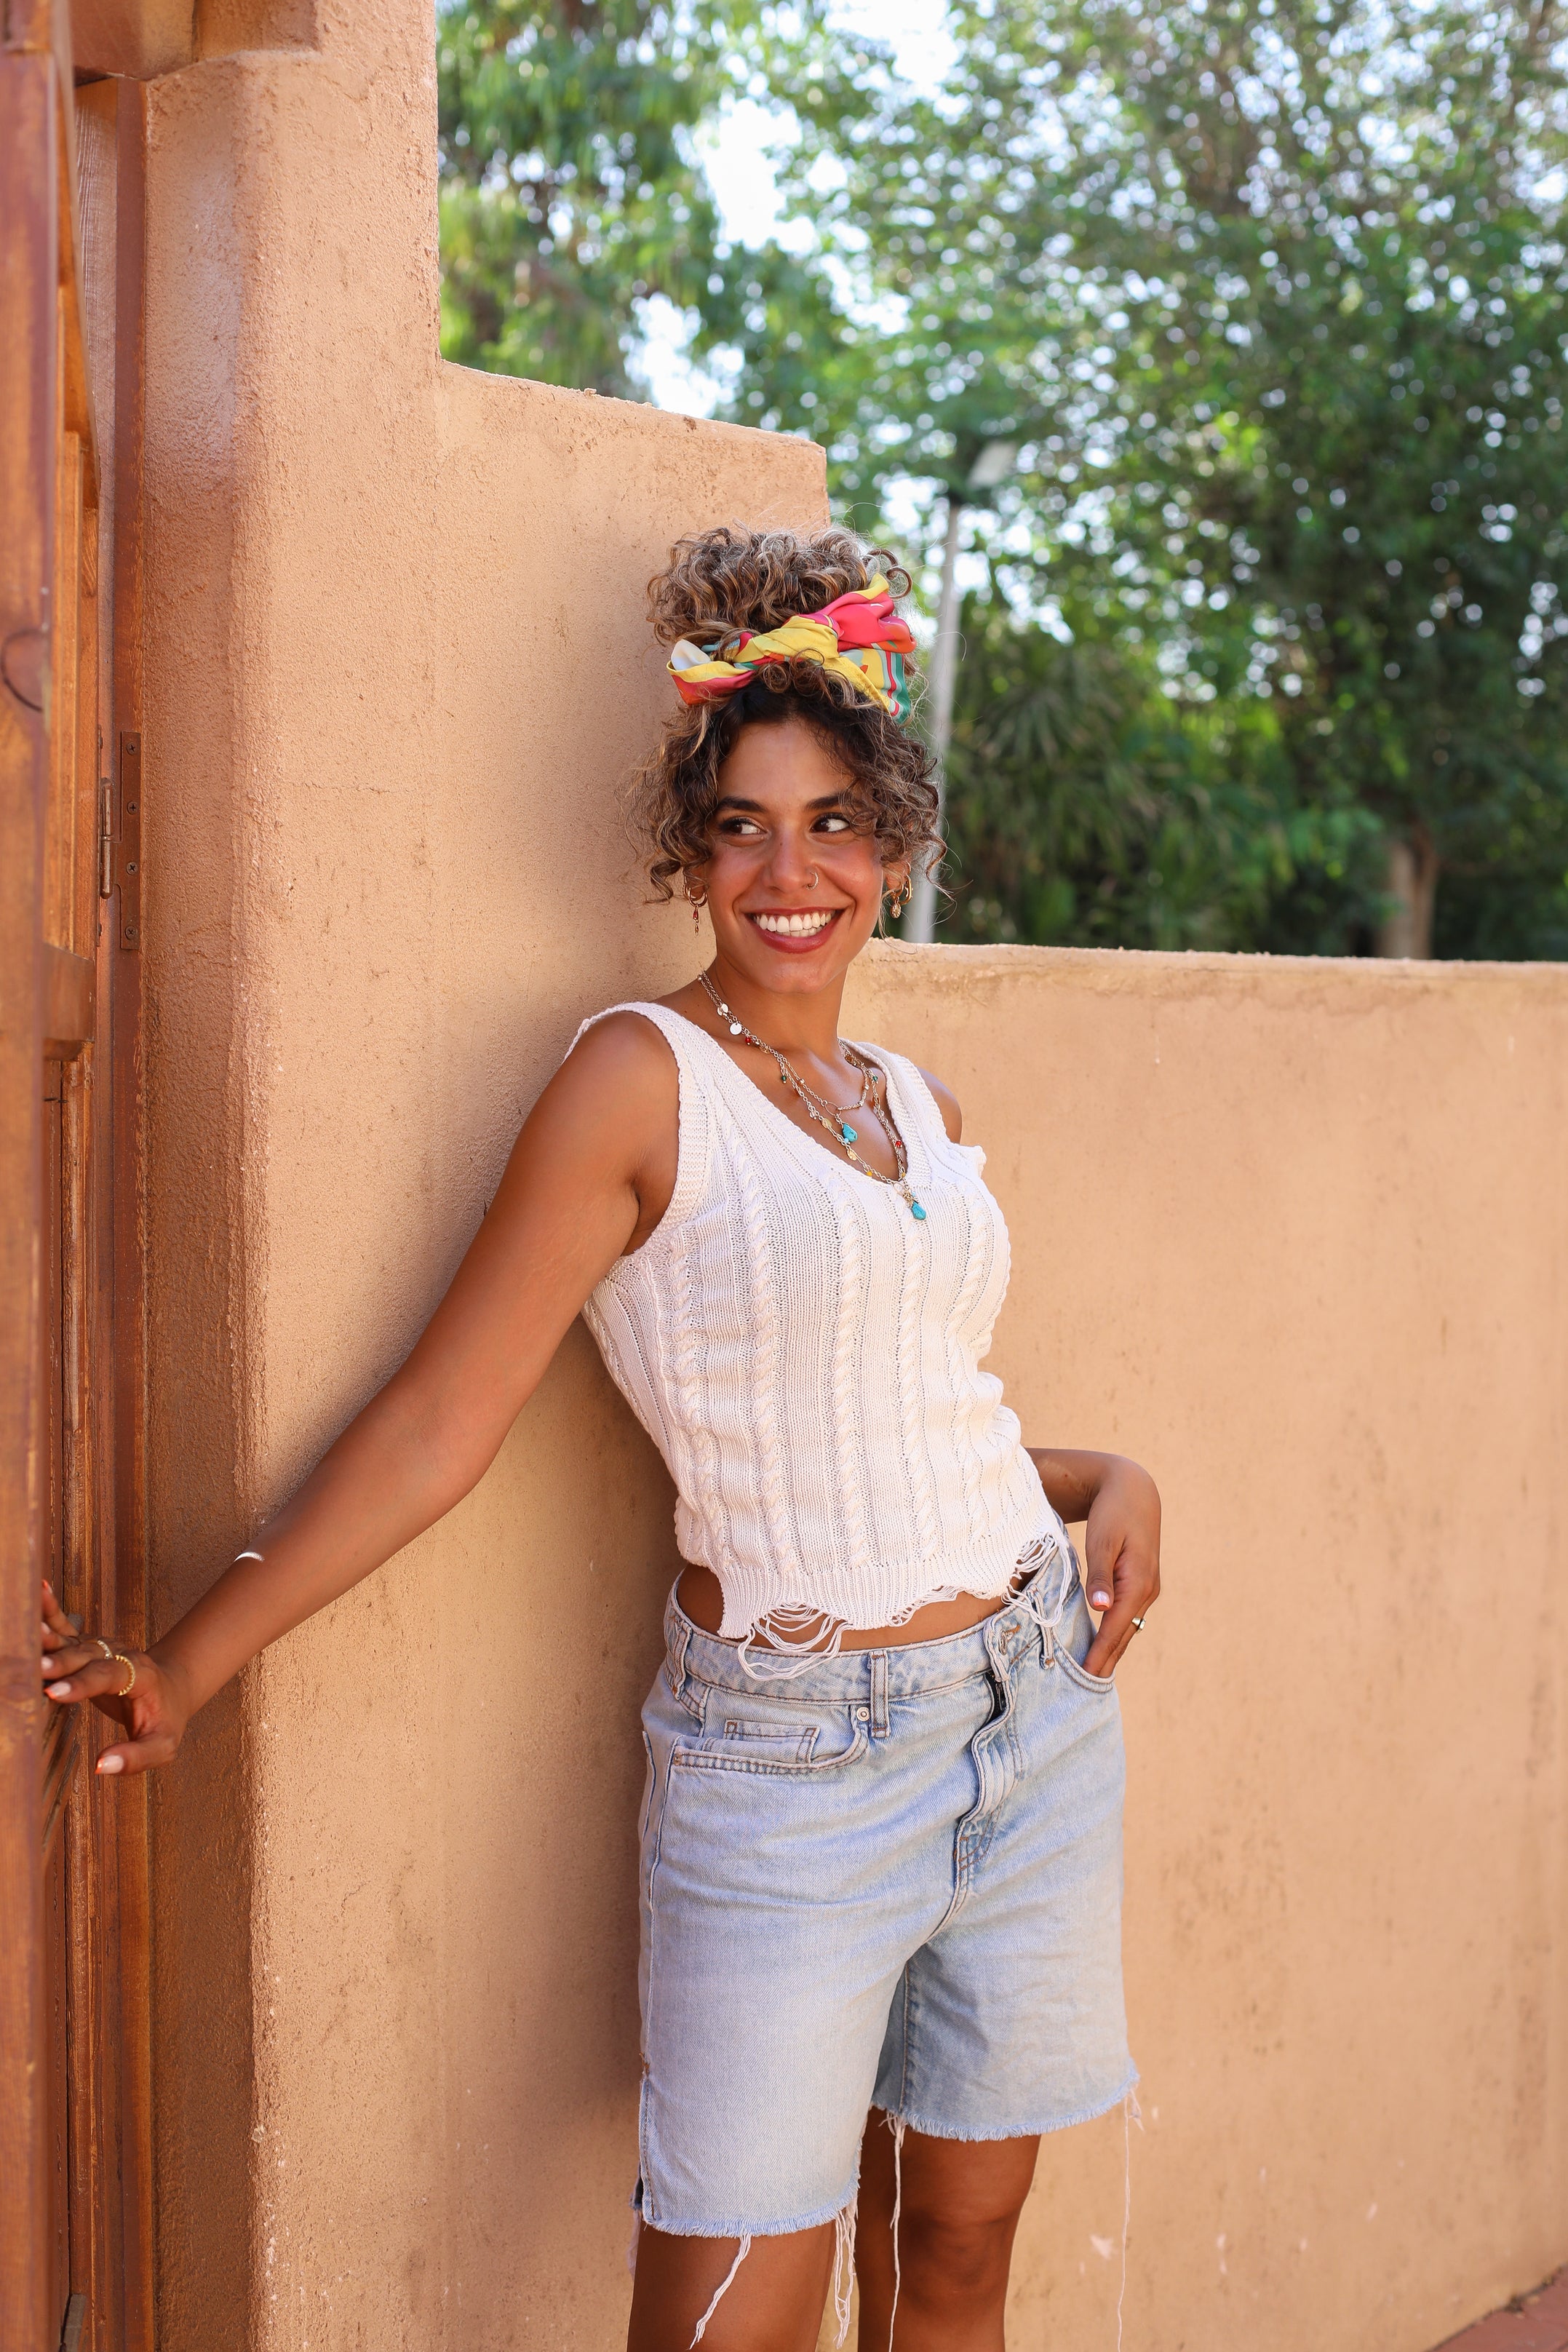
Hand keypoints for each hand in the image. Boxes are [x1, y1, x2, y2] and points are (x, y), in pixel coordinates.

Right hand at [41, 1579, 190, 1774]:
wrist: (171, 1688)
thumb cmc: (165, 1720)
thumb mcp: (163, 1745)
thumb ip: (136, 1757)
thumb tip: (103, 1766)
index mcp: (140, 1676)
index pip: (109, 1676)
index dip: (82, 1684)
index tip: (55, 1693)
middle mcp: (119, 1654)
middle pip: (86, 1656)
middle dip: (60, 1663)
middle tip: (34, 1670)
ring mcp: (102, 1647)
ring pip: (73, 1640)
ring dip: (49, 1638)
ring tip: (25, 1632)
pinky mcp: (86, 1647)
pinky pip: (66, 1628)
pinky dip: (50, 1611)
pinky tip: (37, 1590)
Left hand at [1081, 1459, 1160, 1678]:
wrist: (1133, 1489)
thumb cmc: (1114, 1512)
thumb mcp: (1103, 1540)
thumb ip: (1100, 1574)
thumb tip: (1100, 1608)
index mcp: (1138, 1582)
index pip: (1115, 1627)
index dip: (1101, 1653)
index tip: (1086, 1676)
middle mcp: (1147, 1590)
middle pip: (1124, 1634)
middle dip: (1107, 1660)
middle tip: (1086, 1689)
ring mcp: (1147, 1588)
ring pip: (1127, 1626)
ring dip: (1112, 1649)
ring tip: (1092, 1673)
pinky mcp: (1141, 1584)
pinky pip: (1127, 1616)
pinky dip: (1115, 1633)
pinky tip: (1103, 1643)